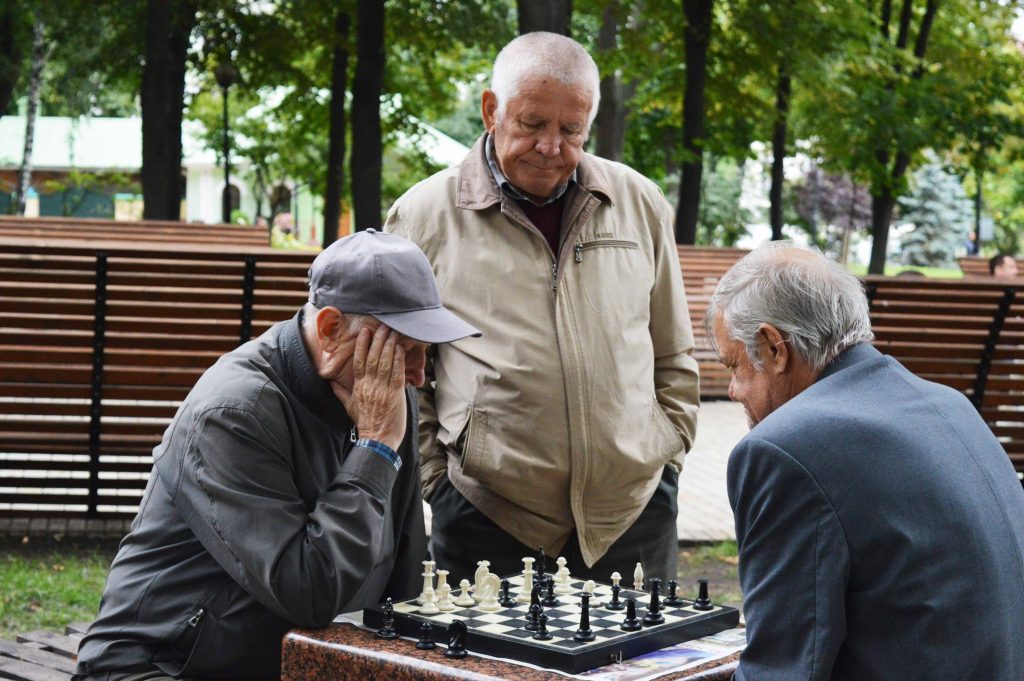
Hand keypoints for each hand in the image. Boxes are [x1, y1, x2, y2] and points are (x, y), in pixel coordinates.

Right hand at [347, 324, 406, 450]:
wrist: (377, 440)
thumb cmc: (365, 423)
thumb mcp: (348, 406)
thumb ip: (340, 392)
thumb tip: (329, 382)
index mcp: (358, 387)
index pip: (358, 361)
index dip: (362, 345)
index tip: (365, 332)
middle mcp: (369, 385)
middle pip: (372, 358)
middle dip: (377, 340)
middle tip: (382, 326)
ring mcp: (382, 389)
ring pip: (385, 362)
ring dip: (389, 346)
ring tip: (392, 332)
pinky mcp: (395, 394)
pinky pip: (397, 373)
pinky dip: (398, 360)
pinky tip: (400, 349)